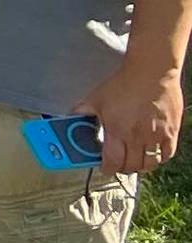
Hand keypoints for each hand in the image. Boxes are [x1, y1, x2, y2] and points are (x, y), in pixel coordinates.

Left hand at [84, 50, 181, 178]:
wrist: (151, 73)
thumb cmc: (123, 84)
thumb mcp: (96, 98)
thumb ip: (82, 111)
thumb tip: (70, 117)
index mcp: (117, 131)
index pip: (112, 162)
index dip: (107, 169)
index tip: (104, 168)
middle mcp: (137, 137)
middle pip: (131, 166)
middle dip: (122, 168)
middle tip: (118, 164)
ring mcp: (156, 136)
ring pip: (149, 164)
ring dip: (140, 166)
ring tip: (134, 161)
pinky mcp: (171, 132)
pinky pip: (167, 154)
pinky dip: (159, 158)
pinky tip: (152, 154)